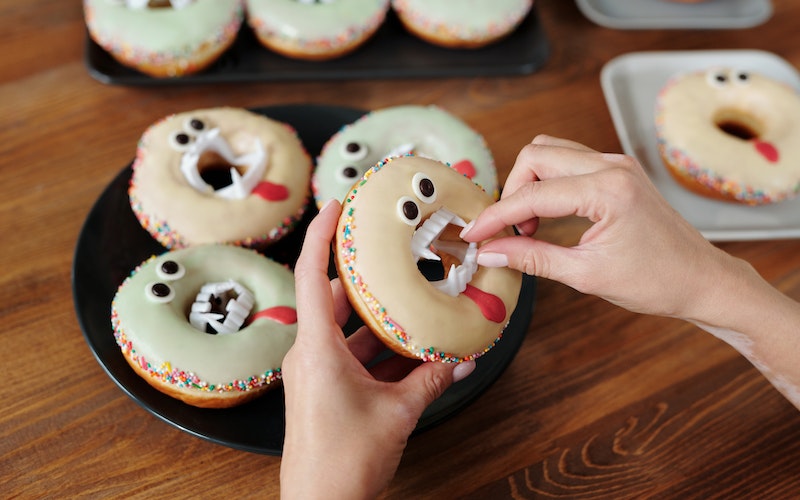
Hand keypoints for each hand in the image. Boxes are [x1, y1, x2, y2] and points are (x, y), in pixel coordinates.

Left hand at [280, 200, 475, 498]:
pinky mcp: (323, 389)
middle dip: (363, 277)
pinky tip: (410, 349)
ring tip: (409, 299)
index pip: (312, 277)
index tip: (335, 206)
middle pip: (335, 299)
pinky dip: (376, 349)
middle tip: (389, 251)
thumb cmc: (343, 463)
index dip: (321, 236)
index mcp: (316, 350)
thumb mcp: (398, 413)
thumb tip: (463, 359)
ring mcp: (314, 373)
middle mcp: (309, 355)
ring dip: (376, 318)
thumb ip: (433, 380)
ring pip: (345, 330)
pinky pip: (349, 355)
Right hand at [462, 135, 799, 410]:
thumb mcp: (586, 275)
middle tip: (507, 232)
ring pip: (550, 152)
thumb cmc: (658, 282)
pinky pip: (569, 161)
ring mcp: (617, 164)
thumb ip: (533, 259)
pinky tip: (547, 217)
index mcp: (608, 190)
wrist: (702, 280)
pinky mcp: (619, 171)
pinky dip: (548, 183)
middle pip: (536, 156)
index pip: (532, 195)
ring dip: (529, 184)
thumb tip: (490, 251)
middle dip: (511, 193)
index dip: (496, 216)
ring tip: (528, 227)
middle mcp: (612, 166)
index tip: (473, 234)